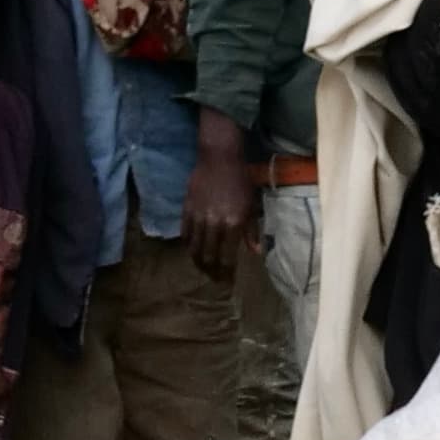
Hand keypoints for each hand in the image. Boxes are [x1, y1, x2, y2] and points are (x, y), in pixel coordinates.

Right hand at [187, 112, 259, 279]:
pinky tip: (192, 251)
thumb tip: (255, 252)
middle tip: (215, 279)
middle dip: (212, 271)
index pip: (228, 257)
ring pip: (195, 248)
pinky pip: (185, 234)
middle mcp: (215, 223)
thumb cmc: (240, 181)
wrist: (219, 158)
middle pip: (209, 256)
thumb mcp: (251, 204)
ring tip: (203, 268)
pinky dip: (188, 246)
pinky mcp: (187, 210)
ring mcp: (199, 217)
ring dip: (199, 262)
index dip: (227, 272)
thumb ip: (251, 230)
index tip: (228, 281)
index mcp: (234, 223)